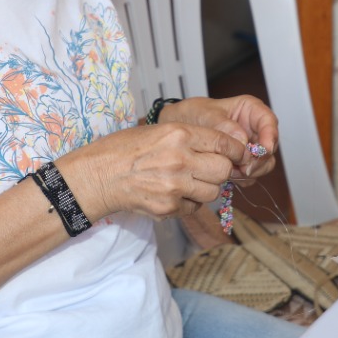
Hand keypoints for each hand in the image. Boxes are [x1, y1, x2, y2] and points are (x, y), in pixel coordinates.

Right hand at [59, 118, 249, 221]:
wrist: (99, 175)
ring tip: (188, 181)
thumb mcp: (159, 130)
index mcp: (179, 134)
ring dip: (206, 187)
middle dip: (221, 170)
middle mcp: (180, 160)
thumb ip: (191, 137)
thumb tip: (222, 148)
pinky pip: (194, 207)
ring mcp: (175, 186)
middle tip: (209, 168)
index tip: (237, 154)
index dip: (236, 150)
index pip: (224, 143)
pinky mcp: (169, 207)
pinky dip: (189, 202)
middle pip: (224, 170)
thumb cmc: (125, 149)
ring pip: (213, 192)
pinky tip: (173, 192)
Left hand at [158, 95, 278, 178]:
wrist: (177, 129)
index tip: (264, 149)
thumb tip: (242, 141)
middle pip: (269, 146)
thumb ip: (224, 126)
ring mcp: (249, 148)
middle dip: (259, 159)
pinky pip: (251, 174)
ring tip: (231, 171)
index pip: (269, 121)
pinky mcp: (242, 163)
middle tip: (244, 167)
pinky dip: (242, 177)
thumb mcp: (205, 115)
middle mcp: (253, 129)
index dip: (270, 136)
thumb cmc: (193, 114)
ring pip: (263, 163)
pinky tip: (228, 175)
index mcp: (249, 110)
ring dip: (250, 171)